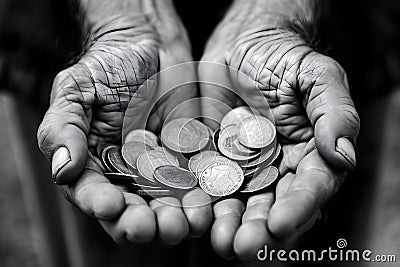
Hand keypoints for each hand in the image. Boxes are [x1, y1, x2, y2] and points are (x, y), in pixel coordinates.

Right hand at [37, 1, 211, 244]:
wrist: (148, 45)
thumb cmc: (106, 66)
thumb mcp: (75, 90)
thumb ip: (64, 128)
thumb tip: (62, 171)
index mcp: (94, 166)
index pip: (94, 196)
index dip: (102, 205)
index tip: (112, 205)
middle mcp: (128, 176)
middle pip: (133, 213)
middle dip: (143, 224)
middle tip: (154, 225)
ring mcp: (162, 171)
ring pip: (169, 207)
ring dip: (177, 220)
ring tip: (187, 221)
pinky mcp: (191, 160)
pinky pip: (198, 184)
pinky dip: (204, 197)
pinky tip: (208, 202)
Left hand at [199, 3, 359, 259]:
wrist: (242, 45)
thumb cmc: (284, 57)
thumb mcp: (316, 76)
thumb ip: (333, 113)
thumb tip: (345, 156)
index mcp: (309, 154)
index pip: (309, 187)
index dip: (297, 208)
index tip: (280, 224)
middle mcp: (276, 168)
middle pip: (271, 205)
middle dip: (259, 228)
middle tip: (244, 247)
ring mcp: (241, 167)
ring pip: (237, 202)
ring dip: (228, 224)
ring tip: (219, 240)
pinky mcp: (211, 159)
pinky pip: (204, 183)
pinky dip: (199, 201)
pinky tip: (191, 215)